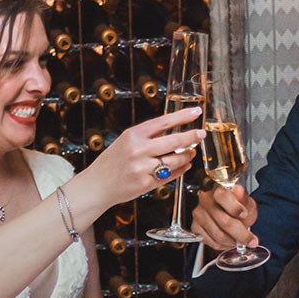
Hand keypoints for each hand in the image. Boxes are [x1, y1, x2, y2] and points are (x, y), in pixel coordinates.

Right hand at [81, 105, 202, 207]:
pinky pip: (171, 175)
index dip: (182, 116)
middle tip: (201, 134)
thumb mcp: (125, 141)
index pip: (163, 122)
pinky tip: (185, 165)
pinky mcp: (146, 183)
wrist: (97, 185)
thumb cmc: (113, 161)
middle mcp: (138, 150)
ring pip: (176, 160)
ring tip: (191, 153)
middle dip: (192, 136)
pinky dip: (182, 169)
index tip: (196, 112)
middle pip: (174, 141)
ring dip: (188, 156)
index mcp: (133, 135)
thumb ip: (148, 136)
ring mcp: (142, 168)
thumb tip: (174, 129)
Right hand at [191, 182, 258, 250]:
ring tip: (240, 241)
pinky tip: (229, 241)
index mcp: (218, 189)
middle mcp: (205, 200)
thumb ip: (244, 200)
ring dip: (233, 242)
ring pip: (218, 235)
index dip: (234, 207)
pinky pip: (212, 242)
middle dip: (241, 234)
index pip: (222, 196)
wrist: (230, 215)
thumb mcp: (247, 203)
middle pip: (224, 221)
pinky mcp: (195, 227)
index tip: (244, 214)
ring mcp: (199, 214)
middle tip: (252, 241)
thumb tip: (239, 191)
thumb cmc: (239, 208)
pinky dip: (224, 245)